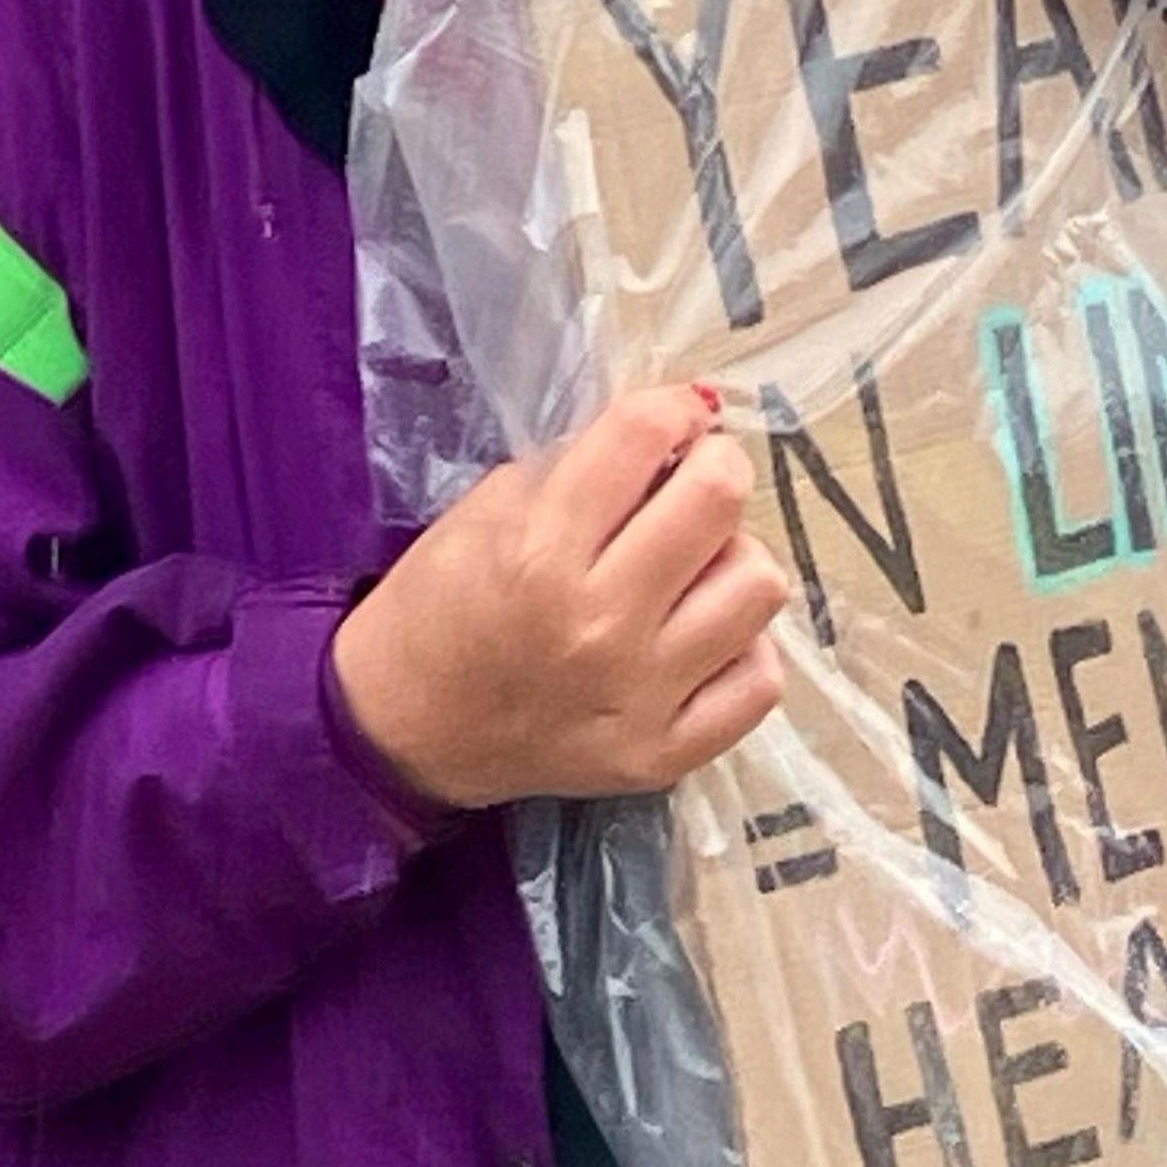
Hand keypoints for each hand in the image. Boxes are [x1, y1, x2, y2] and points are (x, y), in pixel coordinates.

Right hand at [333, 384, 790, 809]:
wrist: (407, 732)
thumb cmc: (441, 609)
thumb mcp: (487, 513)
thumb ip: (579, 470)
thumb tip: (674, 435)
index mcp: (540, 554)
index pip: (643, 437)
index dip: (675, 409)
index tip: (681, 417)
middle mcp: (599, 626)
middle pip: (718, 502)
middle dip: (717, 469)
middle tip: (697, 481)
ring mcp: (639, 698)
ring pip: (759, 587)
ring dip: (734, 560)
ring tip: (697, 570)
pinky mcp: (663, 757)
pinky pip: (760, 681)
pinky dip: (742, 648)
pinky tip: (704, 639)